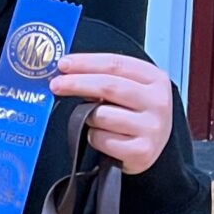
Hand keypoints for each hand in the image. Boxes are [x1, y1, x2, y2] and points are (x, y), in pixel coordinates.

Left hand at [50, 52, 172, 174]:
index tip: (63, 64)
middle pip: (108, 86)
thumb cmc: (136, 115)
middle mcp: (158, 101)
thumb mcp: (130, 89)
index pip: (116, 64)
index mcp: (155, 79)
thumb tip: (68, 72)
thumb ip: (106, 77)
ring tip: (93, 119)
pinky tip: (102, 136)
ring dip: (87, 116)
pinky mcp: (141, 151)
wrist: (153, 147)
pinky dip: (94, 137)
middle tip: (56, 84)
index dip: (86, 62)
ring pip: (101, 115)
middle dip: (76, 83)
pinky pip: (101, 139)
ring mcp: (151, 128)